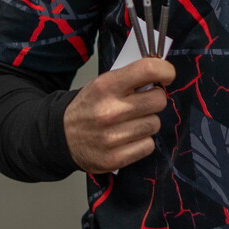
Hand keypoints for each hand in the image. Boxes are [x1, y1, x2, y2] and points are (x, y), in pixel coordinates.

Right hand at [63, 57, 175, 172]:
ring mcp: (112, 136)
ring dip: (147, 122)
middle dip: (154, 100)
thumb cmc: (88, 107)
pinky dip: (142, 142)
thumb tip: (161, 73)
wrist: (61, 136)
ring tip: (131, 121)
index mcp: (106, 86)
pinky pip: (148, 145)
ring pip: (155, 124)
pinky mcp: (115, 158)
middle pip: (158, 100)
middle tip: (143, 102)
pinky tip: (128, 137)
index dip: (165, 71)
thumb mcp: (102, 83)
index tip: (167, 75)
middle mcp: (110, 111)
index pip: (148, 70)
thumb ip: (130, 77)